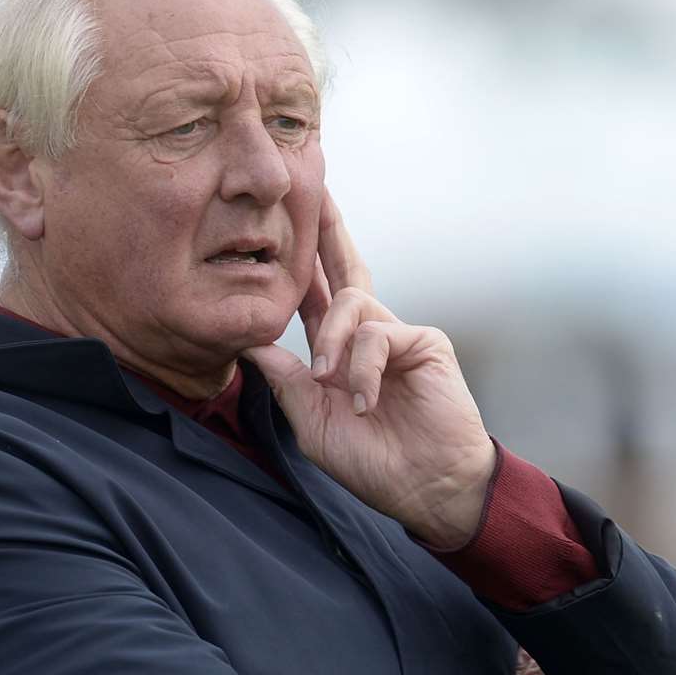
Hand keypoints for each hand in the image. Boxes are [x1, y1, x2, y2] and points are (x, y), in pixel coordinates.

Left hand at [242, 190, 496, 547]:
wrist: (426, 489)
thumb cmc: (373, 463)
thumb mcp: (314, 422)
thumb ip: (287, 381)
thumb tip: (249, 340)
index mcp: (339, 353)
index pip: (315, 298)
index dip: (298, 264)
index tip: (280, 225)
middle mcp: (369, 336)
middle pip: (346, 270)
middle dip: (328, 230)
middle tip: (313, 185)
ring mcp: (399, 335)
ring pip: (351, 303)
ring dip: (331, 340)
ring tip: (327, 380)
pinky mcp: (425, 341)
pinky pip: (378, 333)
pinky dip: (364, 368)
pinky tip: (366, 400)